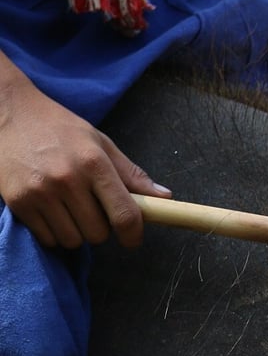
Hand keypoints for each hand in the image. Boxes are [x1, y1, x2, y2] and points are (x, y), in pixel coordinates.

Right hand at [0, 77, 170, 248]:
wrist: (8, 115)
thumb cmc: (60, 128)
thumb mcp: (100, 143)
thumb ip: (131, 174)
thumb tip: (164, 197)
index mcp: (94, 163)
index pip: (124, 213)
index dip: (133, 234)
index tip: (133, 239)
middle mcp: (68, 180)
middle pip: (98, 233)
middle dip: (102, 229)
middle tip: (94, 211)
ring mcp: (40, 193)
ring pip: (73, 240)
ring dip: (77, 233)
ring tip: (72, 209)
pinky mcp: (18, 203)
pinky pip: (47, 239)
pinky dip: (55, 233)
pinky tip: (53, 212)